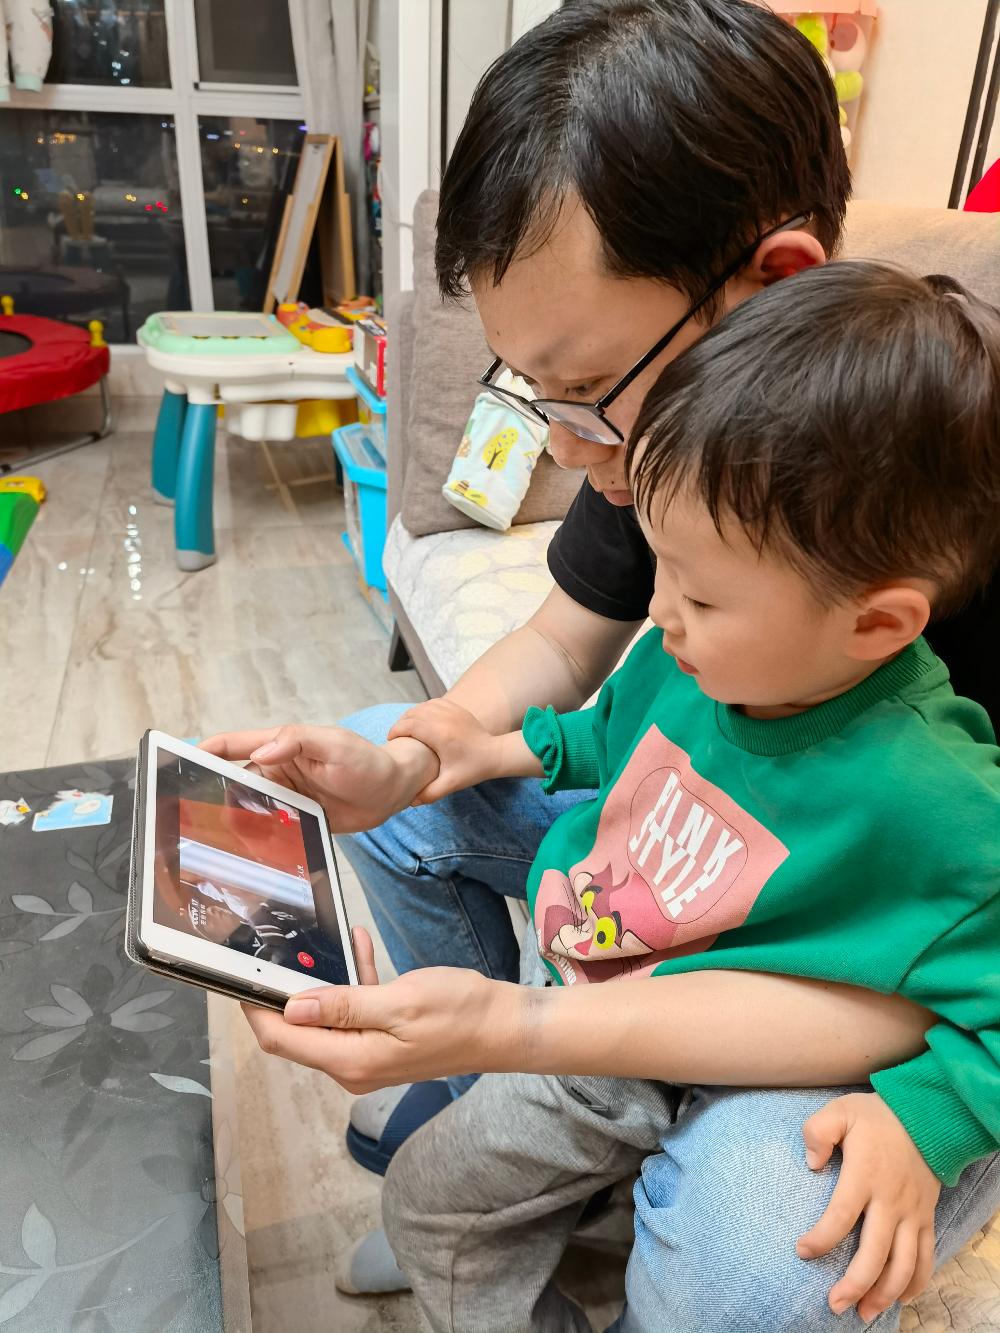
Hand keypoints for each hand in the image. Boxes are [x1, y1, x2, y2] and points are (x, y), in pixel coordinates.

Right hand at [199, 724, 437, 832]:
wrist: (395, 792)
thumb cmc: (368, 760)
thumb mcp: (336, 744)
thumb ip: (300, 742)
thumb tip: (265, 750)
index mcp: (281, 747)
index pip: (234, 745)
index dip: (205, 751)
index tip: (178, 762)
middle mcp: (278, 771)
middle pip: (234, 781)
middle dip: (214, 795)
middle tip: (193, 815)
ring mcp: (285, 796)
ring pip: (248, 809)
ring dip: (234, 821)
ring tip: (215, 840)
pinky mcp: (295, 819)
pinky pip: (268, 828)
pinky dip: (256, 838)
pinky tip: (246, 852)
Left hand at [242, 926, 525, 1092]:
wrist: (503, 1027)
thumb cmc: (458, 1013)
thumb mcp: (398, 1002)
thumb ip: (343, 1006)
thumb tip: (293, 1009)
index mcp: (352, 1061)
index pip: (283, 1041)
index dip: (256, 1011)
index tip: (240, 979)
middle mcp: (354, 1067)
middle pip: (298, 1034)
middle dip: (281, 995)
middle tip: (272, 954)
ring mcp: (369, 1058)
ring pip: (325, 1020)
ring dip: (321, 984)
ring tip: (320, 944)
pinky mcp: (384, 1044)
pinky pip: (355, 1013)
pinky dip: (352, 983)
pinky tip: (359, 948)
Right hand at [388, 698, 505, 801]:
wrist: (494, 754)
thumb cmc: (472, 768)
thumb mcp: (451, 783)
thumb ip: (430, 793)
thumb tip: (411, 803)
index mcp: (439, 734)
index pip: (408, 725)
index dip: (395, 732)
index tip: (392, 742)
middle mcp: (443, 718)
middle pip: (412, 714)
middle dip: (401, 724)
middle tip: (397, 737)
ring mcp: (451, 710)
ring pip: (422, 706)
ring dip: (411, 716)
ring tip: (408, 730)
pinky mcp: (457, 709)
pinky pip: (433, 703)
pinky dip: (424, 709)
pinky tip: (423, 721)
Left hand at [796, 1091, 940, 1319]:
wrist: (927, 1115)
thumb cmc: (877, 1116)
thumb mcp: (840, 1111)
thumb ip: (818, 1132)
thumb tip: (810, 1163)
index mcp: (865, 1175)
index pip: (841, 1216)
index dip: (821, 1239)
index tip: (802, 1252)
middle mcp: (891, 1201)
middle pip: (874, 1253)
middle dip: (854, 1284)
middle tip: (834, 1305)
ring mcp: (912, 1213)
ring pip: (903, 1264)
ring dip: (884, 1293)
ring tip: (864, 1313)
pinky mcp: (927, 1217)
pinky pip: (926, 1257)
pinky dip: (916, 1282)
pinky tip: (901, 1299)